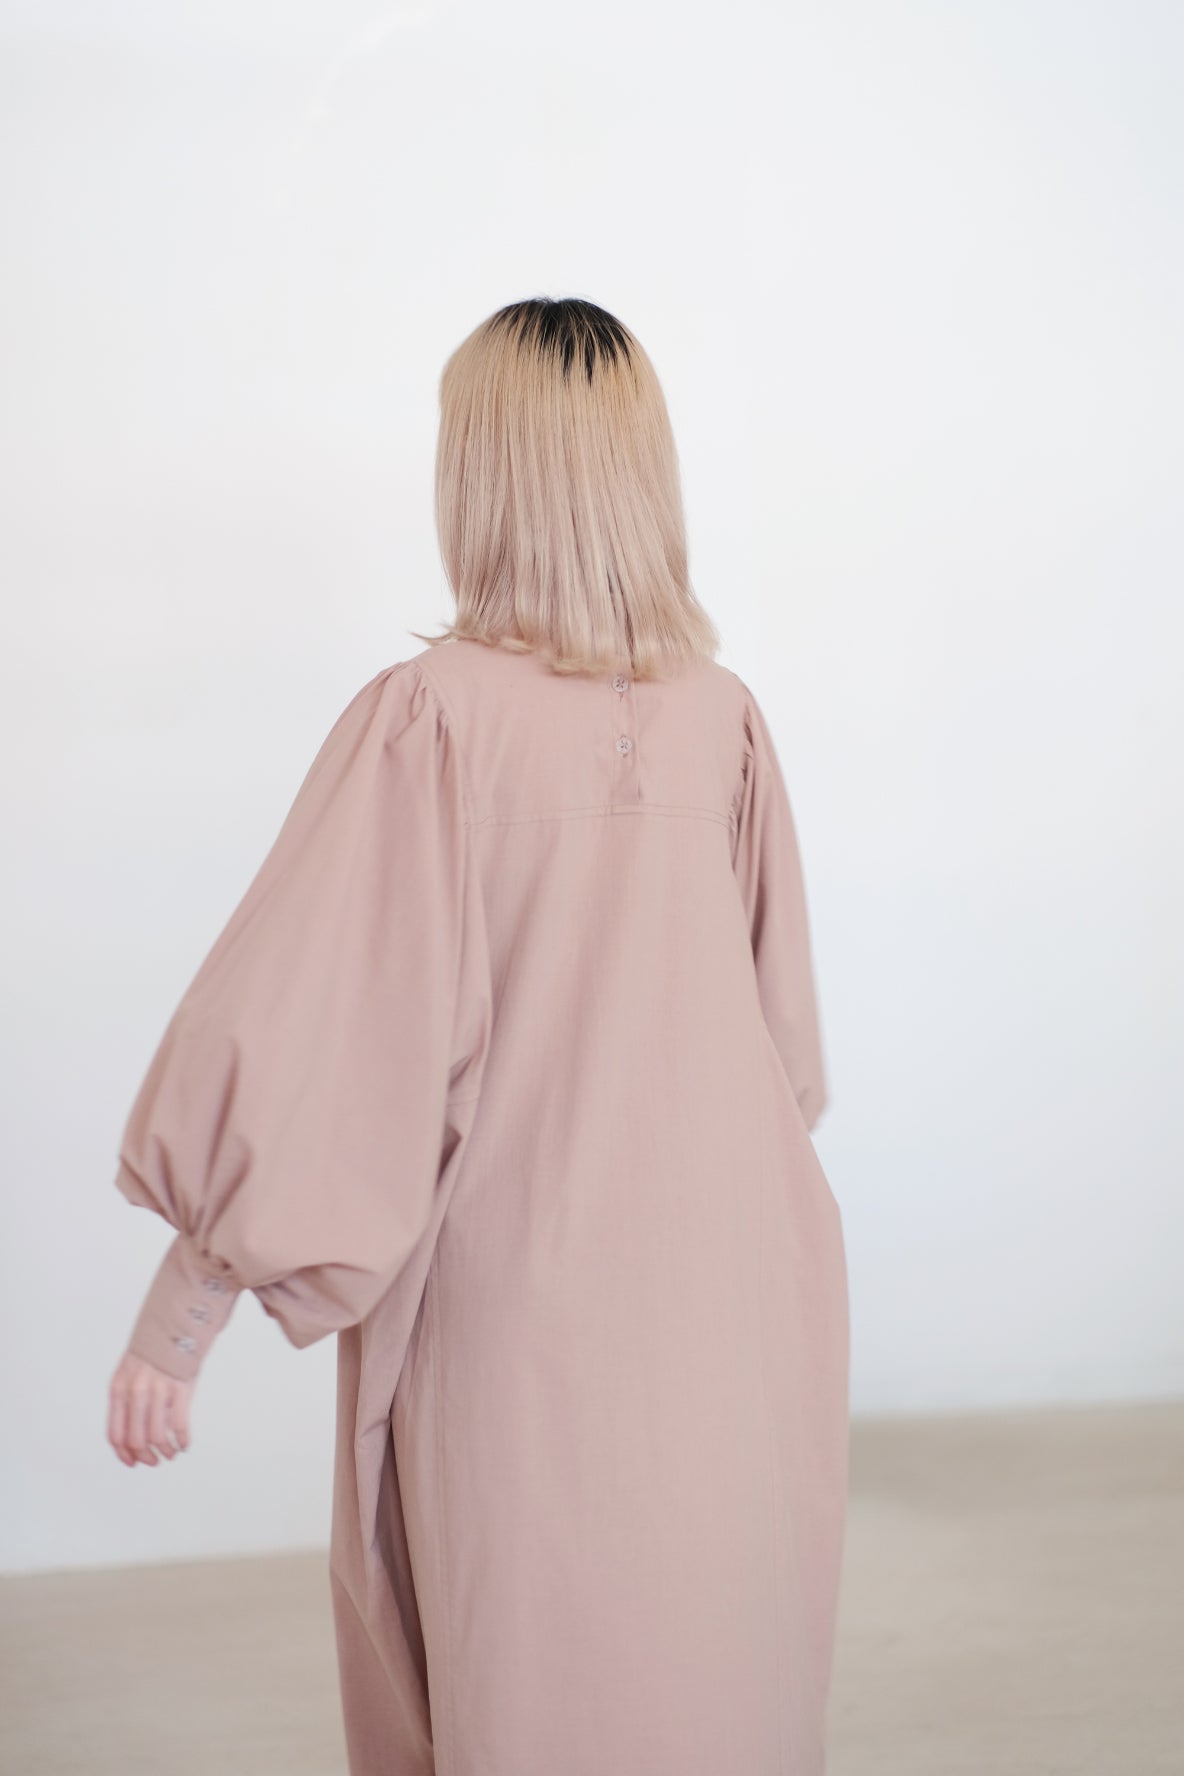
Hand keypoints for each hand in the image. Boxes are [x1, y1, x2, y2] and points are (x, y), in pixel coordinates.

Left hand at [108, 1349, 193, 1466]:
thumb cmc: (152, 1351)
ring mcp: (158, 1389)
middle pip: (136, 1440)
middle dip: (146, 1457)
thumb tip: (134, 1436)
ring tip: (171, 1453)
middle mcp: (135, 1392)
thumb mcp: (129, 1373)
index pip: (115, 1434)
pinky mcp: (180, 1387)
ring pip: (157, 1437)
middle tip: (155, 1460)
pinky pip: (179, 1424)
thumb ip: (127, 1401)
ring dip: (165, 1451)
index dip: (124, 1454)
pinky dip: (182, 1440)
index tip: (134, 1462)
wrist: (173, 1324)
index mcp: (118, 1389)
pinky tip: (184, 1444)